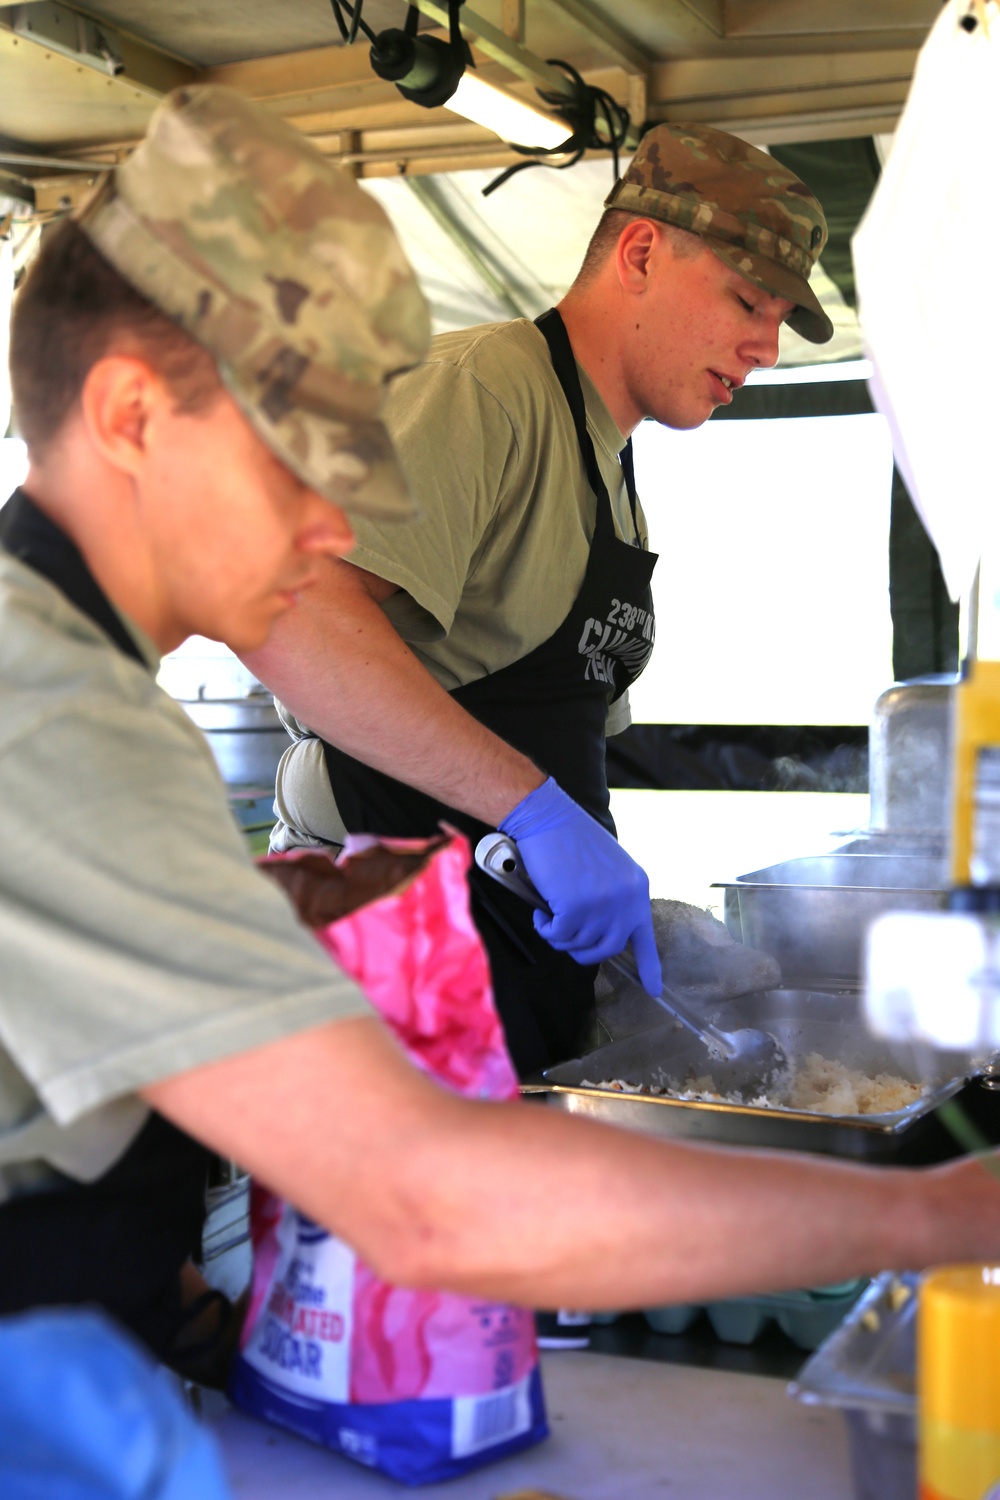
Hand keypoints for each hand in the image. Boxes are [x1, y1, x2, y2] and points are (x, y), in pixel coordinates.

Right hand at [499, 778, 660, 994]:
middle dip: (583, 952)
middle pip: (608, 949)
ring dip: (559, 936)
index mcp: (636, 888)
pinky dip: (545, 928)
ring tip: (549, 915)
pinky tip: (541, 910)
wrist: (547, 818)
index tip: (654, 990)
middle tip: (564, 937)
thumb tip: (597, 930)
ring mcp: (603, 906)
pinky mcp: (577, 909)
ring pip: (580, 944)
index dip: (649, 966)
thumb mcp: (605, 869)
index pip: (645, 935)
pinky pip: (558, 935)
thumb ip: (609, 898)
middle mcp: (626, 900)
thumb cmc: (568, 838)